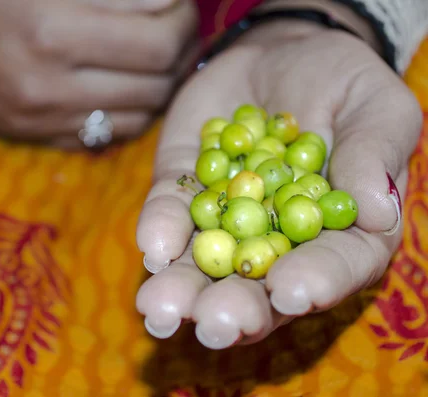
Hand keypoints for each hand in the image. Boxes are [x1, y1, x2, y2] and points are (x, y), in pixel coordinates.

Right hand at [0, 0, 197, 145]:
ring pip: (144, 108)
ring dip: (165, 78)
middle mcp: (49, 76)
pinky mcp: (36, 136)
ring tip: (162, 52)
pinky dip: (135, 109)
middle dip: (184, 39)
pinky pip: (111, 133)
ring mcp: (43, 116)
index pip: (156, 20)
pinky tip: (131, 84)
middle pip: (159, 69)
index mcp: (48, 20)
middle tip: (181, 21)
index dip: (180, 4)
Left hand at [136, 20, 422, 347]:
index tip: (292, 292)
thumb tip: (379, 208)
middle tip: (214, 324)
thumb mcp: (375, 104)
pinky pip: (171, 217)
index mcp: (341, 230)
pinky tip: (152, 247)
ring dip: (182, 289)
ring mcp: (227, 220)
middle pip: (261, 286)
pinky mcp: (186, 193)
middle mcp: (280, 239)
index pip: (336, 265)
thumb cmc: (341, 81)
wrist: (279, 55)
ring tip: (161, 309)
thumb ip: (376, 152)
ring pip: (205, 265)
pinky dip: (160, 231)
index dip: (317, 281)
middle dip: (236, 308)